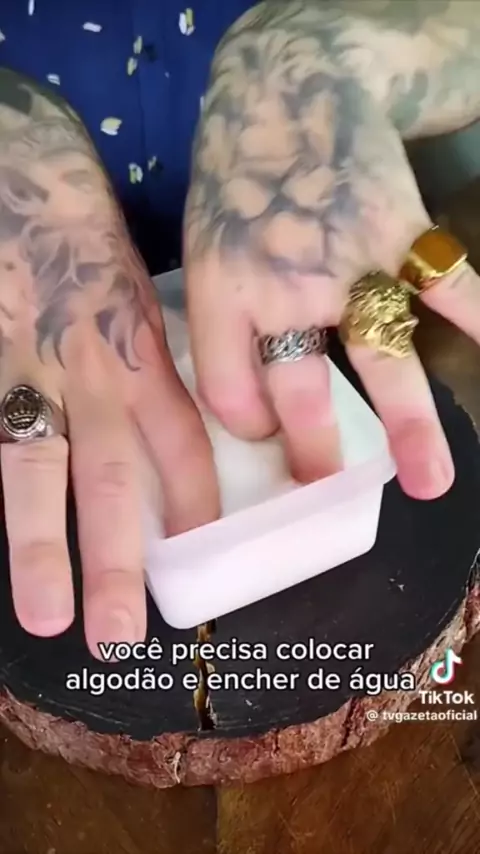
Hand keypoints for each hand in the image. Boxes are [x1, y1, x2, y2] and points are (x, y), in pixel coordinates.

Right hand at [0, 71, 218, 655]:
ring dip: (39, 544)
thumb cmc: (82, 220)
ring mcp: (23, 365)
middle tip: (121, 634)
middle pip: (109, 474)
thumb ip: (140, 356)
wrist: (22, 157)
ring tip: (46, 615)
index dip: (194, 496)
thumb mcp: (131, 284)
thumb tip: (156, 420)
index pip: (179, 437)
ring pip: (31, 467)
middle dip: (117, 555)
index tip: (204, 546)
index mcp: (134, 346)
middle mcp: (85, 367)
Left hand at [184, 2, 479, 495]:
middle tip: (325, 484)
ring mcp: (350, 264)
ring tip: (429, 483)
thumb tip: (247, 404)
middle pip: (299, 395)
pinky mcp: (403, 234)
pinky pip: (452, 292)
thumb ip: (220, 324)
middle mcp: (284, 289)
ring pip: (383, 360)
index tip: (264, 430)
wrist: (288, 90)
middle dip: (315, 452)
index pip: (228, 392)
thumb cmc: (238, 180)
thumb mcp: (202, 249)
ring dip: (410, 427)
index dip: (247, 424)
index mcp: (222, 294)